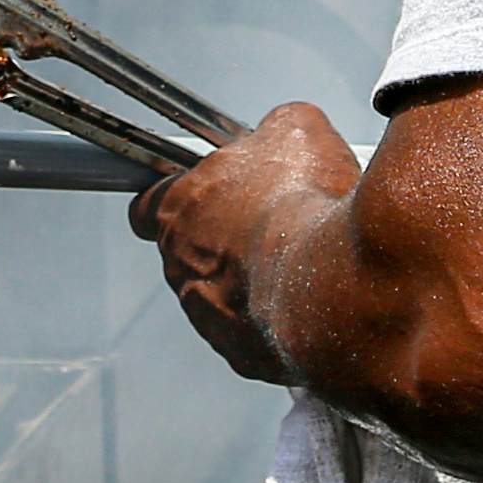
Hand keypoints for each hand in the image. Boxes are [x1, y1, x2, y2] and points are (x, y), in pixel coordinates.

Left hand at [132, 103, 362, 384]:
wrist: (337, 282)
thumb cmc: (304, 203)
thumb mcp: (297, 131)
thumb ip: (276, 127)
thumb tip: (286, 128)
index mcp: (177, 210)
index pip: (146, 205)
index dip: (174, 197)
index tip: (203, 193)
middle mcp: (180, 267)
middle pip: (191, 251)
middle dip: (229, 238)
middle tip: (274, 223)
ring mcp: (207, 318)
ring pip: (223, 295)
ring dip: (254, 280)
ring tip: (301, 262)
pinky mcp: (243, 354)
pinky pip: (257, 331)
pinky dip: (280, 317)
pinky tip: (312, 298)